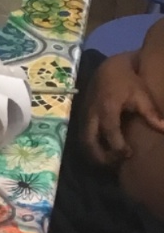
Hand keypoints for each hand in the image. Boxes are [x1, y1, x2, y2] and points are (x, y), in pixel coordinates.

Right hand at [83, 49, 163, 164]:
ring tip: (110, 161)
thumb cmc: (128, 82)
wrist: (108, 69)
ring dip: (94, 155)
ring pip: (83, 142)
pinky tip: (104, 152)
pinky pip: (83, 138)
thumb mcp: (142, 95)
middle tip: (116, 162)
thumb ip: (151, 114)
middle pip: (89, 142)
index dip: (117, 146)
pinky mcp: (82, 119)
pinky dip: (91, 148)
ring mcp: (84, 117)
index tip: (128, 154)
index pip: (110, 132)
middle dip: (100, 156)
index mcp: (107, 108)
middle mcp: (92, 115)